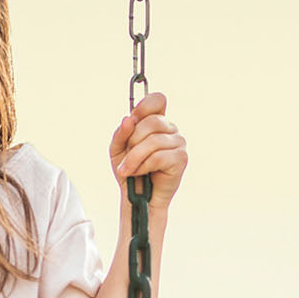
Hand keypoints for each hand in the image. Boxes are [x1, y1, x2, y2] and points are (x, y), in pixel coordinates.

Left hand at [110, 91, 186, 209]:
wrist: (137, 197)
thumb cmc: (129, 171)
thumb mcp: (118, 149)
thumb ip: (121, 133)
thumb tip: (128, 119)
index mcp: (157, 122)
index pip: (158, 100)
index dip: (143, 107)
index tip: (131, 122)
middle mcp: (170, 129)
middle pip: (152, 122)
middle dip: (133, 141)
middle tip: (125, 157)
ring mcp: (178, 143)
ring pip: (153, 141)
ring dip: (134, 158)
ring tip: (127, 170)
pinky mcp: (181, 159)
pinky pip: (158, 157)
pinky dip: (143, 166)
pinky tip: (139, 173)